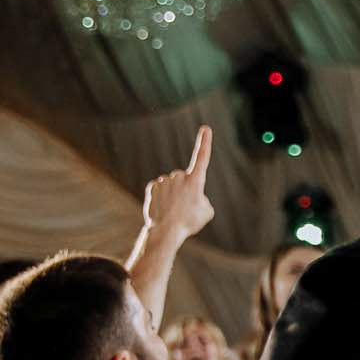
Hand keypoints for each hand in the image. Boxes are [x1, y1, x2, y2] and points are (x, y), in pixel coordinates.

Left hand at [143, 126, 214, 240]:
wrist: (165, 231)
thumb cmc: (189, 222)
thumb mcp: (206, 212)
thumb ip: (202, 198)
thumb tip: (193, 193)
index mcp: (195, 181)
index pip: (202, 157)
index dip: (205, 143)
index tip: (206, 128)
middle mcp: (179, 176)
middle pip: (185, 179)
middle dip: (185, 191)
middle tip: (184, 208)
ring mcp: (165, 180)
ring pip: (172, 184)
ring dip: (173, 195)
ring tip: (173, 211)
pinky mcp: (153, 185)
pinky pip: (160, 188)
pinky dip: (162, 197)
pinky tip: (162, 207)